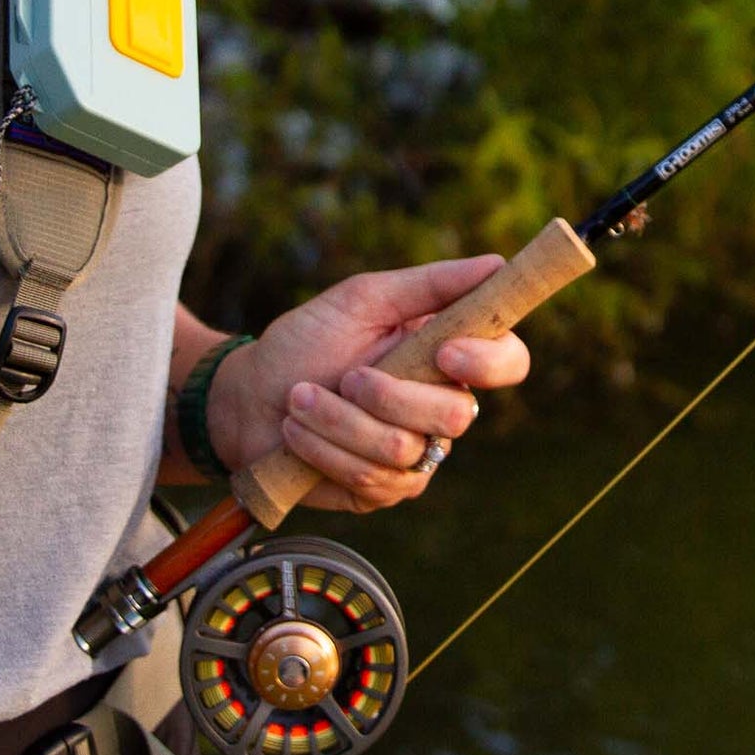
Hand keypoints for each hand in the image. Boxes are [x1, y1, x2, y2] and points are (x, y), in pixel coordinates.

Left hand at [205, 255, 528, 512]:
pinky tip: (298, 432)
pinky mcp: (384, 490)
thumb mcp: (361, 299)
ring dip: (338, 419)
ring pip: (404, 448)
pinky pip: (372, 478)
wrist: (247, 398)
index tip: (446, 353)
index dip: (489, 361)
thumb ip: (429, 284)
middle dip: (389, 394)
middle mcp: (441, 406)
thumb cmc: (306, 341)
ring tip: (299, 399)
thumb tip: (496, 264)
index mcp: (446, 353)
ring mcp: (416, 454)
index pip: (507, 360)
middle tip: (346, 375)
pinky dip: (324, 448)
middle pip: (456, 413)